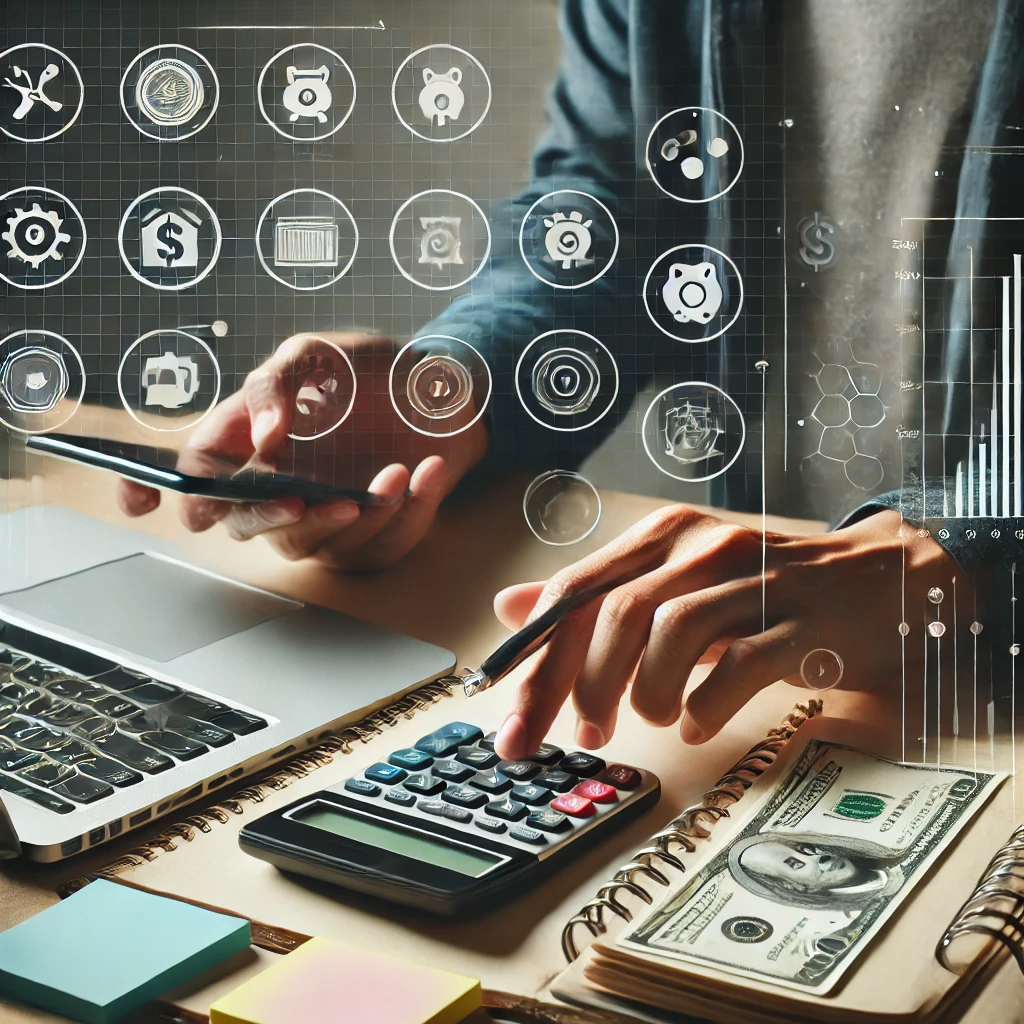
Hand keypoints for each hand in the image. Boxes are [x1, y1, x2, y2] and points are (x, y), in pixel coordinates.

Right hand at [117, 333, 488, 570]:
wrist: (442, 390)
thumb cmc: (371, 371)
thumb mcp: (317, 354)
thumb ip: (274, 383)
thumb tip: (262, 436)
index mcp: (250, 439)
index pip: (190, 472)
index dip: (150, 490)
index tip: (141, 503)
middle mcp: (276, 485)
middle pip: (241, 523)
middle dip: (267, 517)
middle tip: (300, 500)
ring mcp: (320, 517)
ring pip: (310, 544)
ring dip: (355, 516)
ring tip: (394, 475)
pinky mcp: (368, 538)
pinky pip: (377, 548)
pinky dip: (410, 512)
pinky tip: (428, 472)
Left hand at [491, 505, 960, 759]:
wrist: (874, 578)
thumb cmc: (760, 585)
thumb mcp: (670, 580)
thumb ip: (593, 594)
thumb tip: (511, 608)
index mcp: (661, 537)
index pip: (575, 591)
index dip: (534, 657)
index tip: (510, 718)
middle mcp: (701, 549)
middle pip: (615, 612)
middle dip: (584, 685)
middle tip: (583, 734)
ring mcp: (754, 582)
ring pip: (672, 632)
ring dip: (647, 692)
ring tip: (654, 719)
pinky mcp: (801, 622)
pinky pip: (740, 665)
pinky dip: (707, 704)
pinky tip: (699, 723)